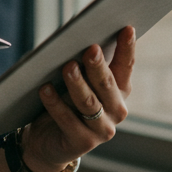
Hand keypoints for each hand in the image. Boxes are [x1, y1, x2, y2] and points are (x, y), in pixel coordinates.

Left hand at [21, 25, 135, 171]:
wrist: (48, 142)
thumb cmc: (63, 103)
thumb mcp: (75, 83)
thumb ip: (81, 65)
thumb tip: (75, 38)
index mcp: (118, 91)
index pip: (126, 66)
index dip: (127, 48)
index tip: (126, 28)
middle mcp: (116, 110)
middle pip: (107, 84)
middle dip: (98, 66)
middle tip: (90, 49)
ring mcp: (102, 129)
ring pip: (88, 103)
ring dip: (77, 84)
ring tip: (67, 67)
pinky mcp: (82, 143)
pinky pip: (67, 120)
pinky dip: (55, 103)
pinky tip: (44, 89)